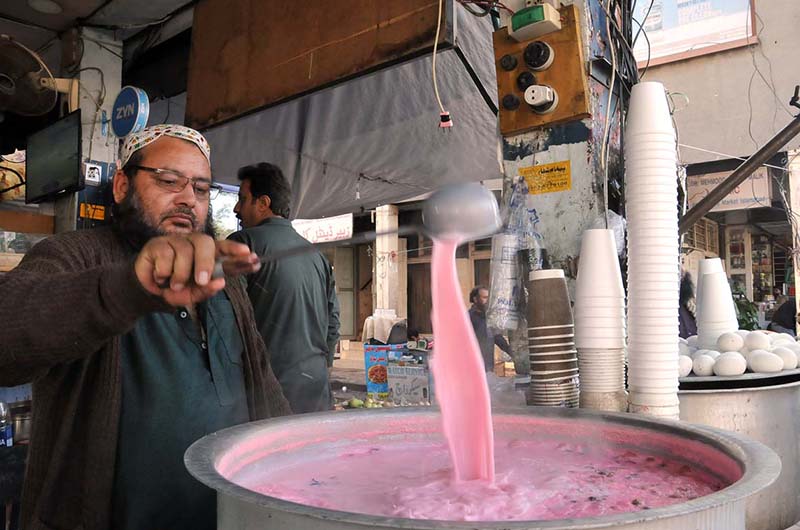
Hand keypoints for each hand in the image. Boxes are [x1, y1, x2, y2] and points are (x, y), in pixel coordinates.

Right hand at [135, 234, 259, 305]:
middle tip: (201, 281)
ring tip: (174, 285)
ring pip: (184, 251)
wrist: (148, 290)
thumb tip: (220, 282)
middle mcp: (193, 244)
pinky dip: (164, 272)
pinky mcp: (157, 243)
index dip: (235, 250)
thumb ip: (206, 290)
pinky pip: (165, 255)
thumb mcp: (192, 295)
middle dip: (204, 262)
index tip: (249, 254)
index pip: (224, 248)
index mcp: (206, 254)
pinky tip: (160, 276)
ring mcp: (176, 241)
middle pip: (205, 242)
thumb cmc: (175, 289)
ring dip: (179, 274)